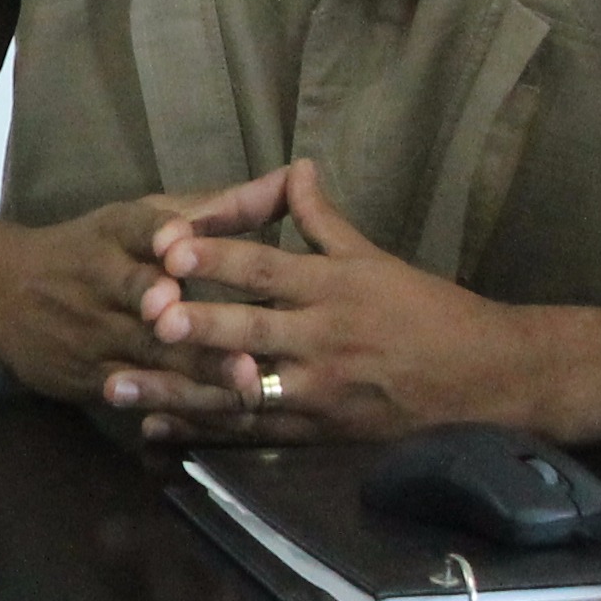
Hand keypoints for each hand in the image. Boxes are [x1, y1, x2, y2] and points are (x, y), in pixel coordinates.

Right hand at [0, 170, 290, 401]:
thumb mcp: (146, 217)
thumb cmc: (93, 250)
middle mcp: (99, 279)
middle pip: (142, 298)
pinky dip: (171, 404)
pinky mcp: (84, 375)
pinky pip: (133, 392)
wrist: (0, 290)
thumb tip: (296, 176)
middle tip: (233, 332)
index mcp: (115, 233)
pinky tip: (210, 417)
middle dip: (184, 318)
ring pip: (146, 354)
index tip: (178, 244)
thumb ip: (224, 207)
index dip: (156, 237)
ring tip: (241, 385)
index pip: (133, 230)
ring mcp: (90, 332)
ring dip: (193, 371)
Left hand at [111, 159, 537, 443]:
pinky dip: (203, 432)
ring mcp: (320, 390)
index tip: (172, 246)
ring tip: (118, 386)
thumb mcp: (375, 257)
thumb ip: (322, 218)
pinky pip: (253, 432)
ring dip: (177, 389)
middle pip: (250, 330)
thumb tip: (293, 167)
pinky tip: (157, 427)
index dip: (220, 255)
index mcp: (335, 287)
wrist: (482, 377)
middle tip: (148, 316)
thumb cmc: (426, 310)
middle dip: (198, 325)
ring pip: (240, 390)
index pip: (268, 267)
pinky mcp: (320, 431)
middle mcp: (324, 338)